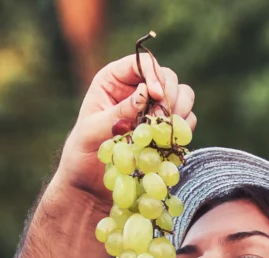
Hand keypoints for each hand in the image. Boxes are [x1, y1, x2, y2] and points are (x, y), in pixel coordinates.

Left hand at [53, 51, 196, 200]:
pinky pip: (186, 119)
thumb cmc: (82, 153)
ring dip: (181, 109)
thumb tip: (145, 91)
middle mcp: (136, 88)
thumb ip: (118, 111)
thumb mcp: (93, 130)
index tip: (157, 96)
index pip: (142, 62)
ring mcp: (153, 108)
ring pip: (182, 94)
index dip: (154, 74)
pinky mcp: (164, 128)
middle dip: (170, 95)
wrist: (90, 183)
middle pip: (167, 76)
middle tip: (164, 119)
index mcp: (114, 79)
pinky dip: (183, 128)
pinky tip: (170, 141)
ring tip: (167, 129)